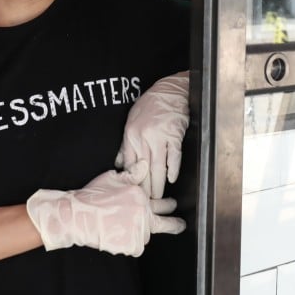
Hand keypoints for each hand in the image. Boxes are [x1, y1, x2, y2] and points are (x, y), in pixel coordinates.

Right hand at [25, 161, 185, 256]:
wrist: (78, 215)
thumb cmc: (92, 196)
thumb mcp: (112, 178)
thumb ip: (132, 173)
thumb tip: (144, 164)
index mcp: (140, 196)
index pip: (162, 203)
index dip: (169, 206)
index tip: (173, 207)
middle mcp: (143, 214)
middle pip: (164, 224)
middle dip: (174, 224)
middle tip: (180, 225)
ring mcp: (138, 231)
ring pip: (144, 236)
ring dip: (139, 233)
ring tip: (122, 228)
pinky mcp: (131, 245)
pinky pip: (135, 247)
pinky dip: (128, 244)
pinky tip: (117, 236)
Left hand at [115, 71, 188, 197]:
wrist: (169, 90)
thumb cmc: (150, 106)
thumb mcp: (131, 122)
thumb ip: (126, 145)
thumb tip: (120, 164)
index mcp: (131, 136)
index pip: (130, 165)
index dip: (132, 182)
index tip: (132, 195)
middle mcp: (143, 138)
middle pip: (143, 170)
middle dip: (145, 189)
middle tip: (145, 204)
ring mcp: (159, 137)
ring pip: (157, 166)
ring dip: (159, 184)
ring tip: (159, 198)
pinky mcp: (174, 135)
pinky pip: (173, 156)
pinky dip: (173, 168)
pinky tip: (172, 179)